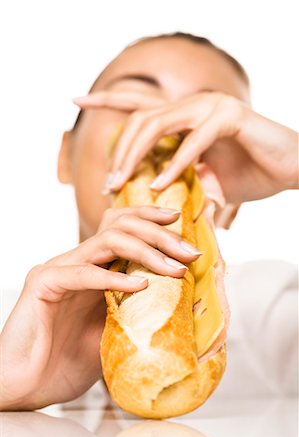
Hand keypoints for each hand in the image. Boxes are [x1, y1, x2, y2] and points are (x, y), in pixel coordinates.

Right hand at [0, 206, 200, 410]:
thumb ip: (141, 312)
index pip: (122, 226)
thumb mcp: (116, 333)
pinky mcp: (44, 284)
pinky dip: (113, 278)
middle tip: (188, 251)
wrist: (27, 388)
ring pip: (106, 240)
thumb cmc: (68, 362)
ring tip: (173, 269)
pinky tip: (139, 286)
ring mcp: (59, 269)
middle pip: (119, 225)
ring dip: (145, 251)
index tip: (179, 221)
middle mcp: (78, 261)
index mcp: (94, 268)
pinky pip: (83, 273)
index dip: (149, 218)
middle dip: (158, 233)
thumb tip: (186, 301)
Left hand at [75, 91, 297, 202]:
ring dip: (137, 156)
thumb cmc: (250, 173)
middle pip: (142, 118)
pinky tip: (159, 185)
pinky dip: (174, 164)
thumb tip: (152, 193)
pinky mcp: (230, 117)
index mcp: (187, 116)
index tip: (78, 99)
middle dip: (120, 150)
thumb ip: (180, 178)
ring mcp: (212, 106)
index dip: (108, 99)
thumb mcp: (206, 179)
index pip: (141, 104)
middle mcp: (195, 104)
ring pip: (159, 124)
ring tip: (123, 184)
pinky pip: (192, 141)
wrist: (290, 170)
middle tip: (108, 182)